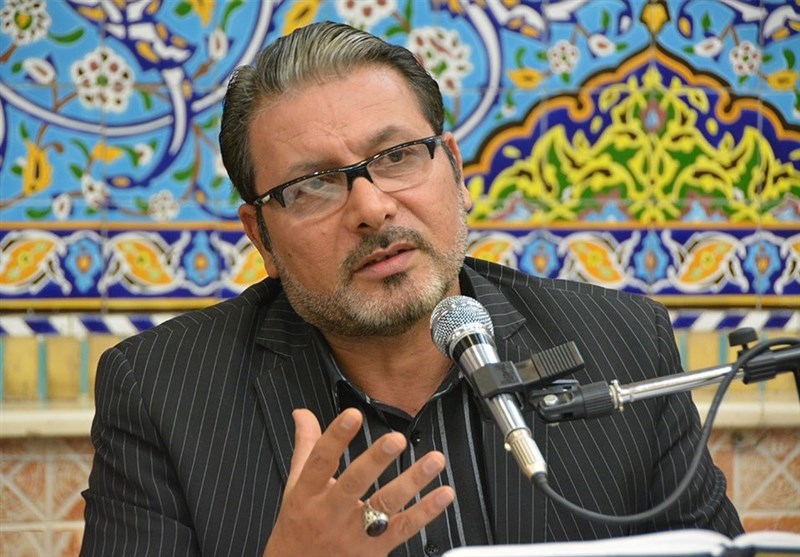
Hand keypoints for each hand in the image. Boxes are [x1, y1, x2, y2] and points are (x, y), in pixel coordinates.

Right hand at [262, 408, 454, 556]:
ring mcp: (354, 533)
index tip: (353, 415)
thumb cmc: (299, 528)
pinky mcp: (375, 549)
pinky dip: (426, 511)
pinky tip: (443, 493)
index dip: (336, 437)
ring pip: (385, 505)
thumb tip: (303, 413)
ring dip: (412, 482)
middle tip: (396, 439)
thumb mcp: (295, 487)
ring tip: (433, 460)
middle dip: (376, 460)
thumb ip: (307, 447)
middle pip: (354, 483)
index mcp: (308, 493)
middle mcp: (330, 513)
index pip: (320, 461)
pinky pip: (404, 528)